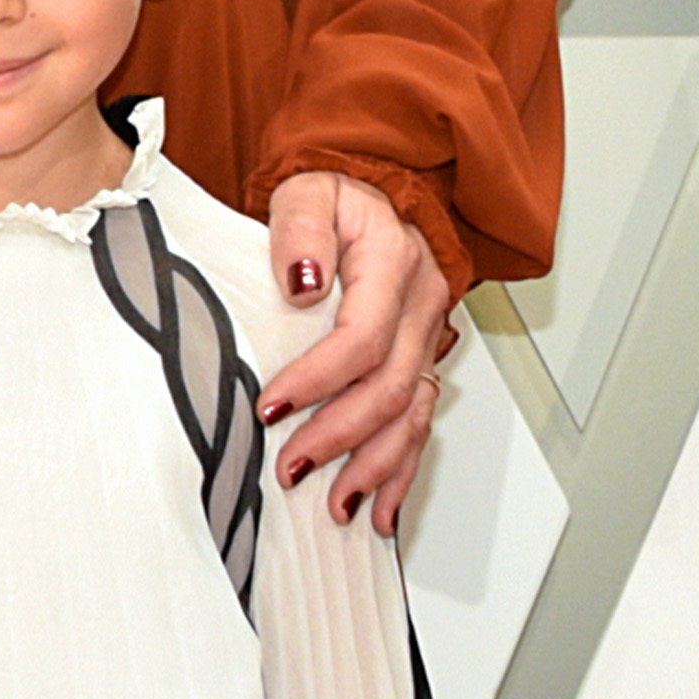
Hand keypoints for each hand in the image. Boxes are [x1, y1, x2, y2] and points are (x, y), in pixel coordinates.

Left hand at [257, 172, 452, 532]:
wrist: (371, 190)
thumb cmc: (333, 197)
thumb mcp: (306, 192)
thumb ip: (299, 229)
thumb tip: (302, 282)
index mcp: (393, 262)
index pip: (362, 337)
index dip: (317, 380)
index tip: (271, 406)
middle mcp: (421, 304)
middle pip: (390, 386)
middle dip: (340, 436)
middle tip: (291, 466)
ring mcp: (427, 336)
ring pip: (413, 415)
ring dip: (374, 466)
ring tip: (335, 503)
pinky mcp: (421, 359)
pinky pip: (421, 422)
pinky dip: (401, 470)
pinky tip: (379, 508)